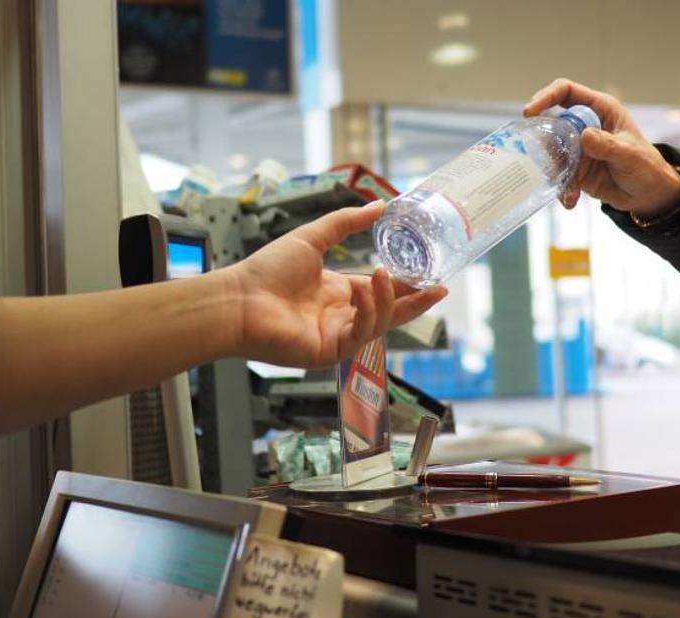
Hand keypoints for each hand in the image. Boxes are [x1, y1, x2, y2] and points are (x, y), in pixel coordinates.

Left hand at [225, 201, 446, 368]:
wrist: (239, 300)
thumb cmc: (266, 271)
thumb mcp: (313, 237)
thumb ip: (346, 222)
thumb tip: (379, 205)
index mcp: (338, 292)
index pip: (381, 292)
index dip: (406, 286)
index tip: (430, 277)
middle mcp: (341, 316)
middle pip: (389, 313)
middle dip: (416, 303)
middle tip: (440, 290)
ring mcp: (336, 336)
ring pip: (379, 323)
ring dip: (388, 299)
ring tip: (385, 275)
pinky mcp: (330, 351)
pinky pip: (361, 333)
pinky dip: (369, 312)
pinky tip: (364, 290)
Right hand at [524, 78, 679, 217]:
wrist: (648, 194)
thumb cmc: (646, 165)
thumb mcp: (629, 154)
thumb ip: (607, 145)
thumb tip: (584, 135)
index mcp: (599, 110)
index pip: (566, 92)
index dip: (546, 96)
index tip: (530, 111)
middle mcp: (584, 125)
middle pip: (552, 123)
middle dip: (544, 142)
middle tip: (545, 159)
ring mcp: (577, 148)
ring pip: (552, 152)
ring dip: (554, 171)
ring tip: (567, 189)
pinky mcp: (574, 169)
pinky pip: (559, 175)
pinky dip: (562, 188)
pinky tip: (571, 200)